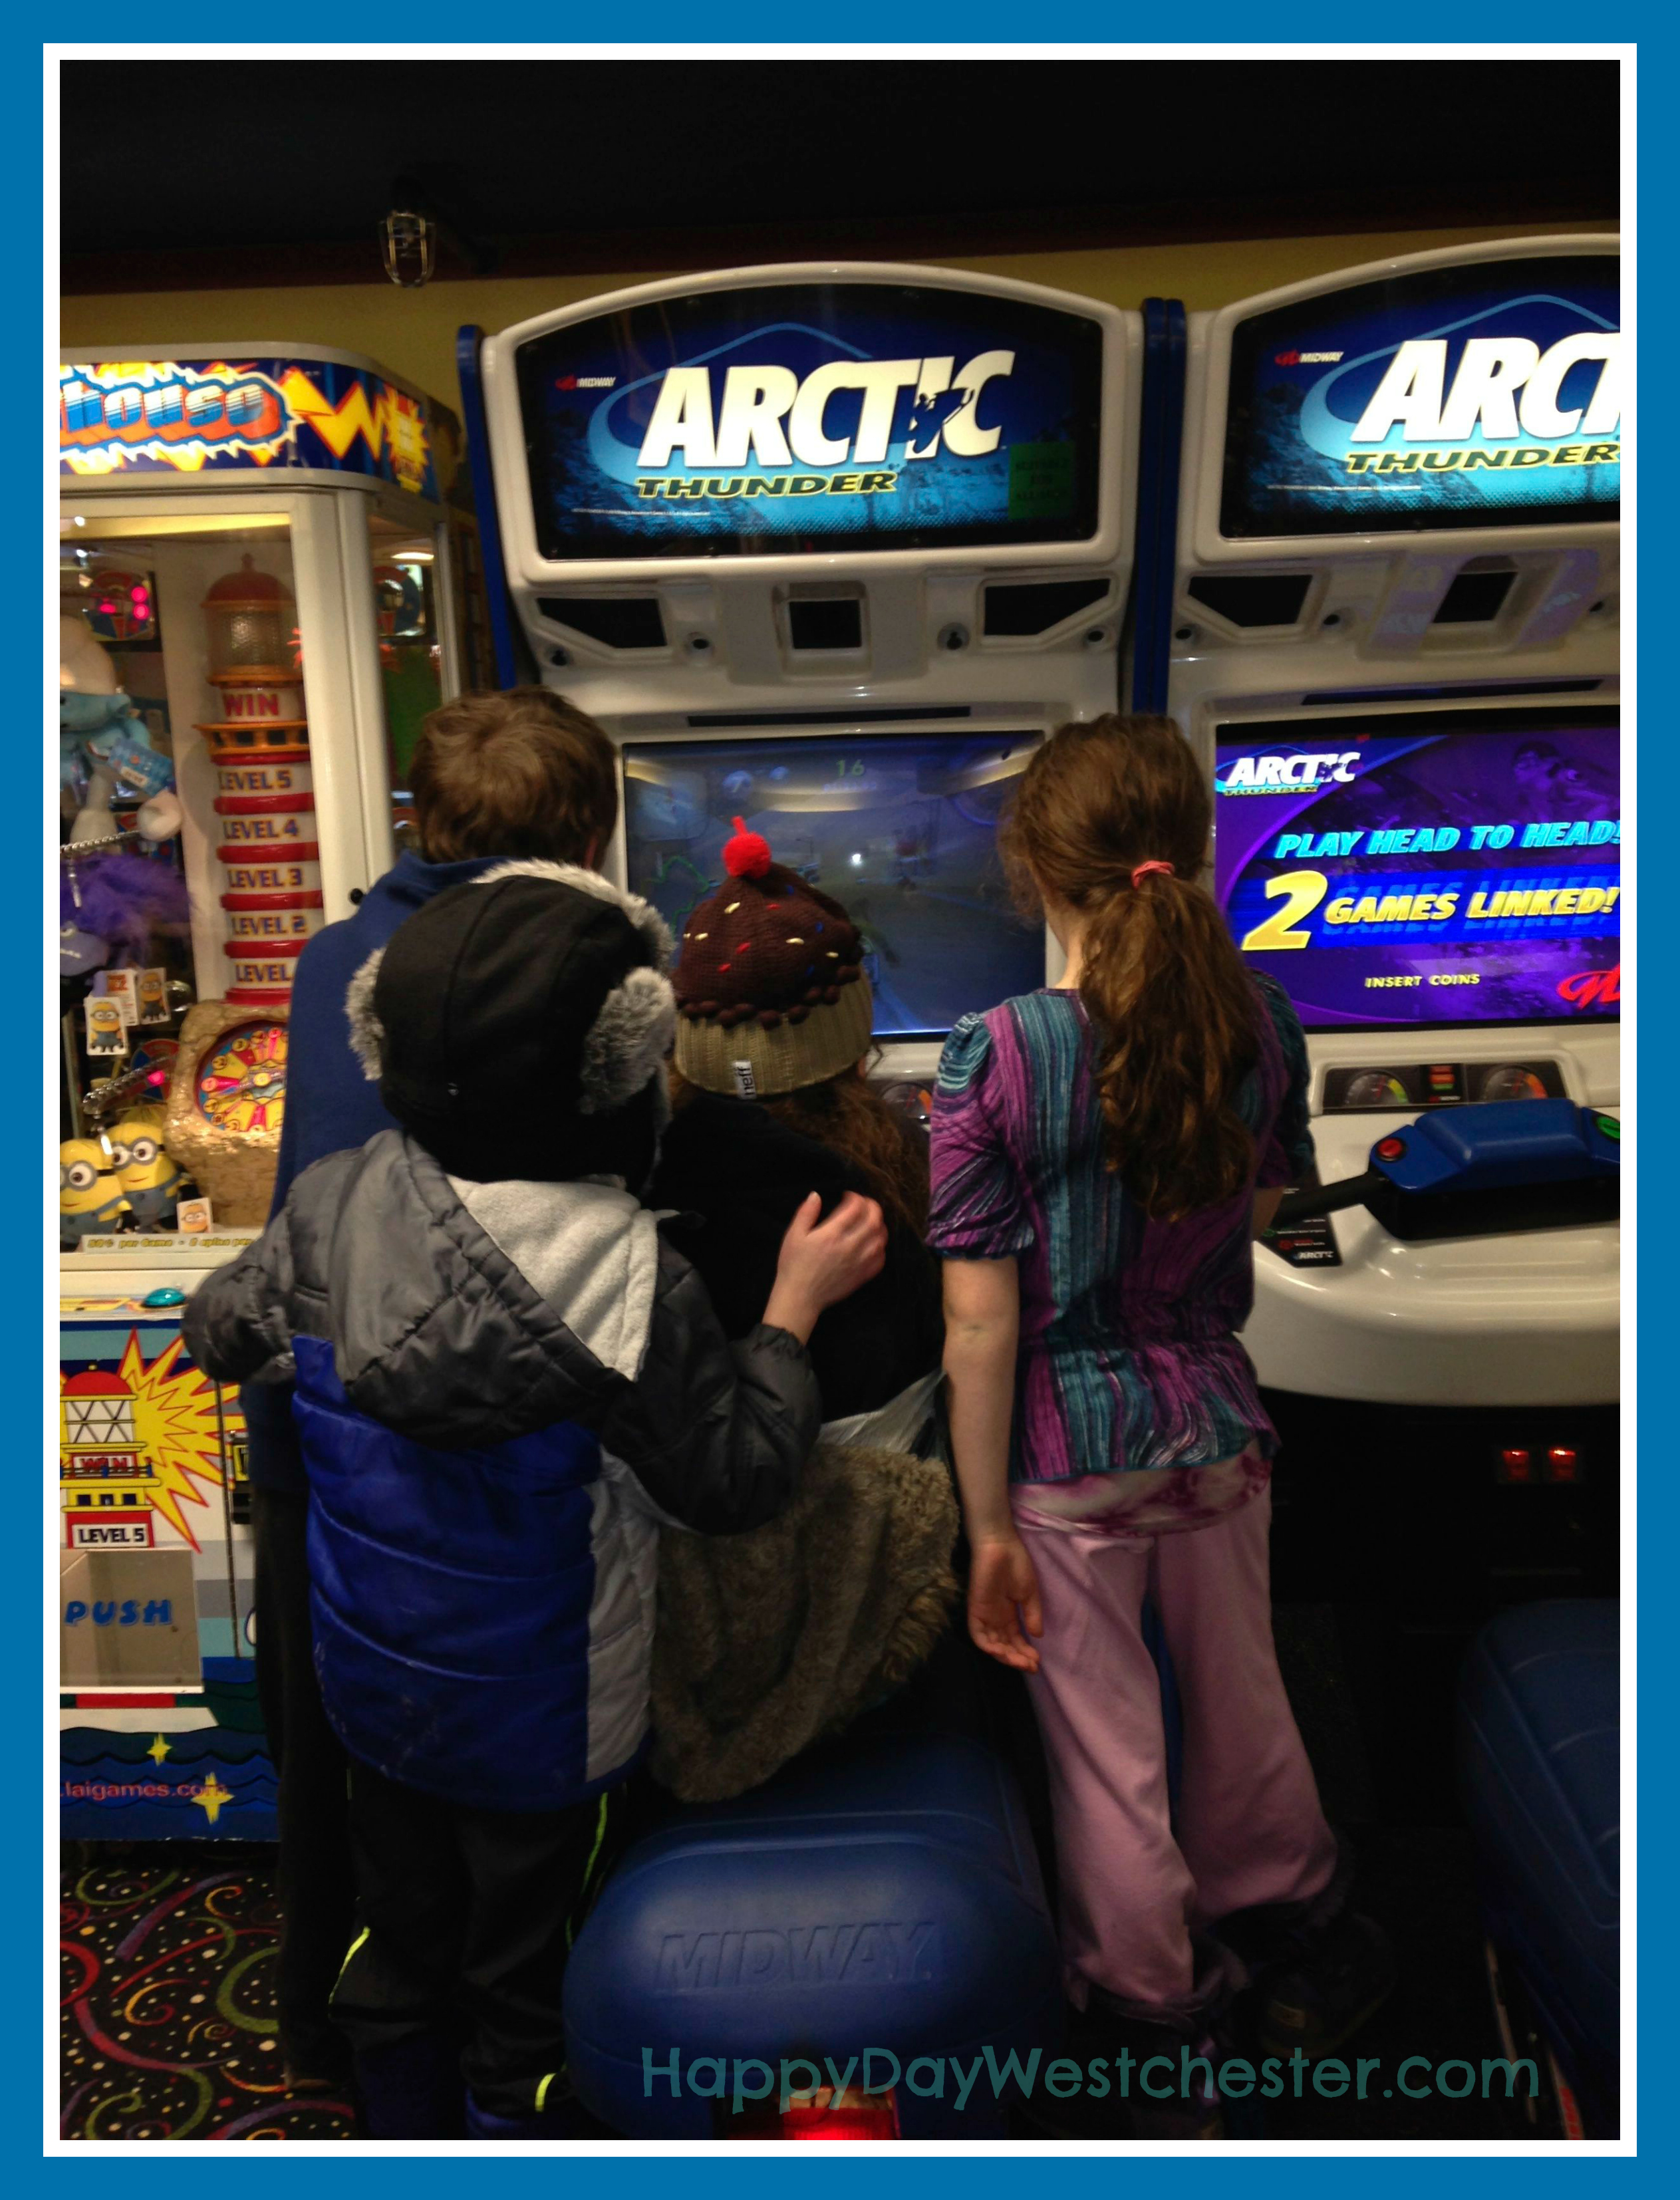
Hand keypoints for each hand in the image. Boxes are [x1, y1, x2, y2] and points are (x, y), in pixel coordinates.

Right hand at [764, 1191, 887, 1342]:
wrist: (800, 1297)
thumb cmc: (794, 1265)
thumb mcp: (793, 1235)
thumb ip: (806, 1213)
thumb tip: (816, 1195)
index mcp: (831, 1234)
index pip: (855, 1207)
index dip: (855, 1197)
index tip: (848, 1196)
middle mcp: (849, 1247)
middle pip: (874, 1220)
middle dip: (872, 1206)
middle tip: (864, 1204)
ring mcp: (858, 1262)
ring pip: (881, 1238)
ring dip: (879, 1225)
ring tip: (871, 1221)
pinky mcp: (862, 1276)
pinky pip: (881, 1259)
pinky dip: (881, 1247)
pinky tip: (873, 1243)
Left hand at [967, 1535, 1042, 1671]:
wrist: (1001, 1544)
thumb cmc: (1016, 1563)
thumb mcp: (1029, 1593)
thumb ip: (1032, 1614)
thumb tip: (1037, 1636)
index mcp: (1008, 1614)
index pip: (1015, 1640)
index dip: (1025, 1653)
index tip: (1037, 1662)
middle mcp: (995, 1618)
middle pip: (1004, 1646)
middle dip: (1017, 1658)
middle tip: (1031, 1666)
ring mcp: (984, 1614)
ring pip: (991, 1644)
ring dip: (1005, 1656)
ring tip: (1020, 1662)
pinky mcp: (975, 1609)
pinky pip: (977, 1634)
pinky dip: (987, 1646)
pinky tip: (1001, 1652)